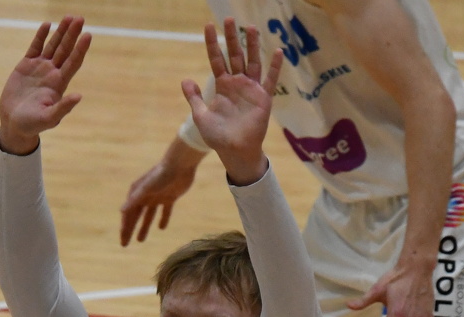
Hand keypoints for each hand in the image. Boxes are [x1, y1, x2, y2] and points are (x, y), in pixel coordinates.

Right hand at [0, 17, 92, 154]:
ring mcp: (40, 68)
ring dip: (61, 32)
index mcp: (59, 84)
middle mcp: (52, 73)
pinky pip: (35, 47)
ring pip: (53, 46)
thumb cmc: (32, 124)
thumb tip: (79, 96)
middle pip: (65, 50)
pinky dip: (41, 36)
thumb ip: (63, 107)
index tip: (88, 35)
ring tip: (69, 17)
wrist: (14, 123)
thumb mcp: (49, 118)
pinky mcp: (26, 66)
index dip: (81, 49)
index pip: (73, 62)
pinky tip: (47, 25)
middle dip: (72, 34)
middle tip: (80, 18)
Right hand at [119, 140, 203, 245]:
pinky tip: (161, 228)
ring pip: (148, 216)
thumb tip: (121, 211)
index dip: (125, 228)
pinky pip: (165, 211)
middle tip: (125, 244)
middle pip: (135, 217)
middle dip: (130, 230)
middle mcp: (145, 195)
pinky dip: (163, 219)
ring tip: (140, 240)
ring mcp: (157, 196)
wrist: (180, 165)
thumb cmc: (161, 175)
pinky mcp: (170, 197)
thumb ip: (134, 200)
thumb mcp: (146, 189)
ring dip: (144, 227)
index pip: (128, 214)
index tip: (123, 241)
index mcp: (137, 193)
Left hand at [182, 19, 282, 185]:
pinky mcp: (264, 98)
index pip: (216, 59)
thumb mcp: (200, 116)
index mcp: (222, 85)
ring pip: (252, 62)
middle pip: (235, 55)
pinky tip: (278, 52)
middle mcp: (237, 83)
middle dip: (232, 37)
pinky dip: (275, 67)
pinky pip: (270, 80)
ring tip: (252, 27)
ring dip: (253, 45)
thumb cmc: (217, 136)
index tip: (208, 26)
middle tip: (230, 19)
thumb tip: (185, 80)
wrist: (234, 151)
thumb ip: (194, 98)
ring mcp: (251, 89)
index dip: (212, 44)